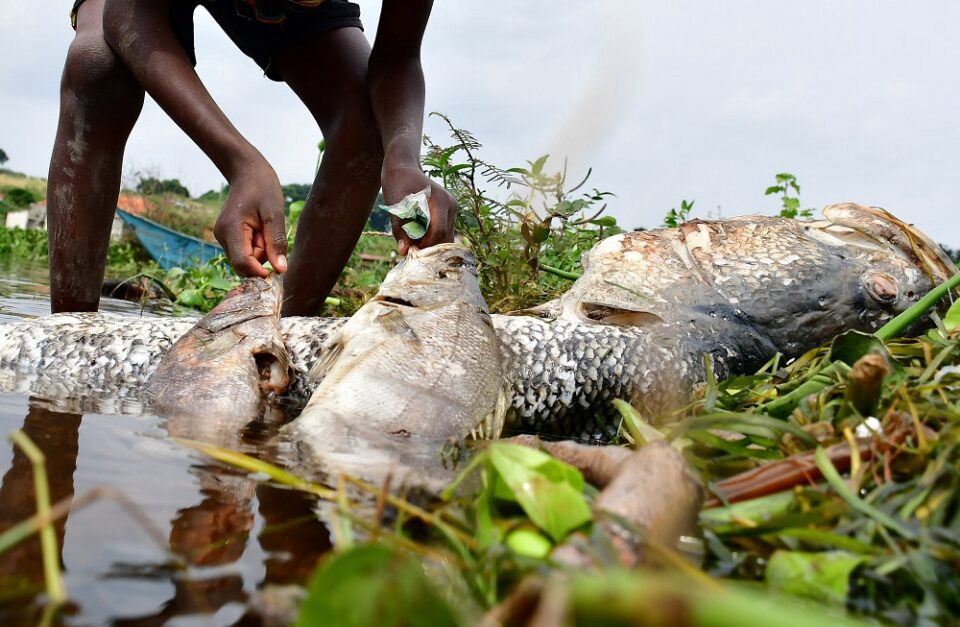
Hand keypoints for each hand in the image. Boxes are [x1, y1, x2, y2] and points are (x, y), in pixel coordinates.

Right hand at [214, 161, 287, 277]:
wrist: (247, 172)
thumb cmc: (262, 188)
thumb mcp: (274, 213)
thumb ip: (276, 242)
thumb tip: (280, 269)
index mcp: (231, 229)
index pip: (242, 264)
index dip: (260, 272)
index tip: (277, 269)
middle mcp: (222, 236)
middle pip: (244, 264)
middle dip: (261, 257)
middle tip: (268, 234)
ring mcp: (223, 237)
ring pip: (246, 259)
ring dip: (260, 251)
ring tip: (263, 227)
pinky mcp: (228, 237)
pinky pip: (245, 251)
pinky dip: (256, 246)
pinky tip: (258, 229)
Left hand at [382, 166, 456, 254]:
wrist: (403, 169)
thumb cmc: (397, 183)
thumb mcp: (395, 206)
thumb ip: (400, 228)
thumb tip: (403, 251)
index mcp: (441, 200)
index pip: (438, 231)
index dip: (425, 245)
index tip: (410, 250)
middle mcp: (451, 205)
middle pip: (445, 237)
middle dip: (429, 247)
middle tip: (411, 251)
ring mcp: (452, 210)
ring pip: (446, 237)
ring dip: (431, 244)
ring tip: (413, 244)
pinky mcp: (449, 214)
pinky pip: (444, 233)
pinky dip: (432, 239)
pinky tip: (418, 238)